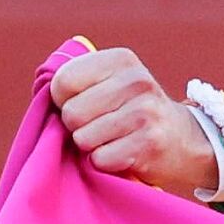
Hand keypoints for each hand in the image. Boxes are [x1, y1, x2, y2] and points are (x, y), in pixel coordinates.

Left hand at [49, 45, 223, 196]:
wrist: (181, 139)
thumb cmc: (128, 111)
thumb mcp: (109, 83)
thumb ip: (76, 80)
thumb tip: (43, 90)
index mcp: (121, 60)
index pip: (63, 81)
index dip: (62, 100)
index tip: (81, 104)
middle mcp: (137, 81)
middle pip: (71, 113)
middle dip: (76, 127)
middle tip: (98, 126)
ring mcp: (146, 112)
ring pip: (84, 138)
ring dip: (91, 146)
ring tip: (112, 139)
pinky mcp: (149, 143)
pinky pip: (100, 159)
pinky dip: (104, 163)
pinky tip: (123, 153)